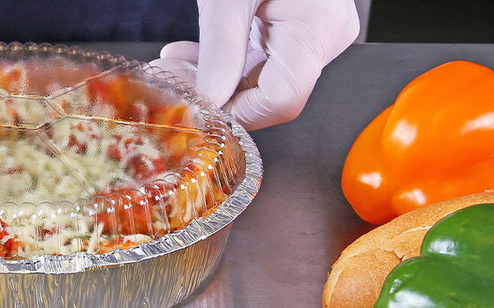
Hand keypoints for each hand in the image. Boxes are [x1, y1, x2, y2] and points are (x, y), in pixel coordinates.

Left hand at [153, 0, 358, 129]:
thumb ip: (219, 49)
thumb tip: (207, 99)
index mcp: (318, 28)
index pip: (282, 100)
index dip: (236, 112)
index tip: (194, 108)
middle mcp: (325, 35)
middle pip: (269, 91)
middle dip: (214, 92)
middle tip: (168, 81)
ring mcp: (313, 31)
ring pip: (260, 77)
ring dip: (212, 77)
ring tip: (170, 64)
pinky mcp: (296, 24)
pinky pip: (261, 57)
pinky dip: (224, 60)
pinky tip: (188, 54)